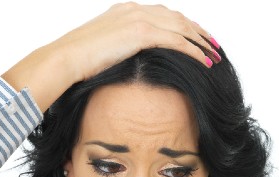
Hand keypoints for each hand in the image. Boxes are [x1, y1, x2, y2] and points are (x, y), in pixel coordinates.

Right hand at [2, 2, 218, 111]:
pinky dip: (194, 50)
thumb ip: (117, 51)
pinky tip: (204, 61)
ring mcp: (138, 19)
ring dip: (201, 41)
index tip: (195, 38)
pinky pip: (176, 40)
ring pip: (181, 27)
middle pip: (176, 17)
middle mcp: (134, 10)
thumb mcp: (100, 52)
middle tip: (213, 46)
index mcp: (125, 12)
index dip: (182, 27)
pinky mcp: (140, 33)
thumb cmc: (75, 63)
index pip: (162, 16)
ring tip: (214, 55)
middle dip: (197, 32)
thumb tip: (125, 65)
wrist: (64, 60)